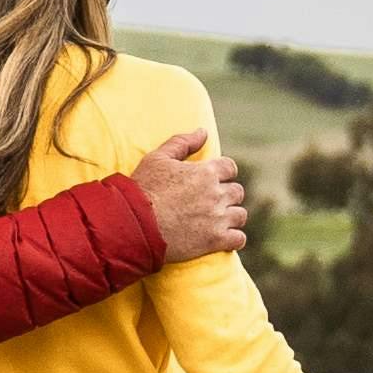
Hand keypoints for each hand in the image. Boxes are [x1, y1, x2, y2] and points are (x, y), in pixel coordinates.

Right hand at [131, 130, 248, 262]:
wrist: (133, 224)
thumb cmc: (142, 189)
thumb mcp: (157, 158)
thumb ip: (182, 142)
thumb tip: (203, 132)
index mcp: (206, 172)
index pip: (230, 168)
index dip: (222, 173)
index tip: (214, 180)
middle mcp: (216, 194)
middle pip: (237, 192)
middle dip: (226, 196)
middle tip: (210, 202)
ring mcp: (217, 218)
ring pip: (240, 215)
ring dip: (231, 217)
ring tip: (216, 221)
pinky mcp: (215, 240)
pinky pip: (239, 239)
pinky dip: (233, 239)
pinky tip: (222, 238)